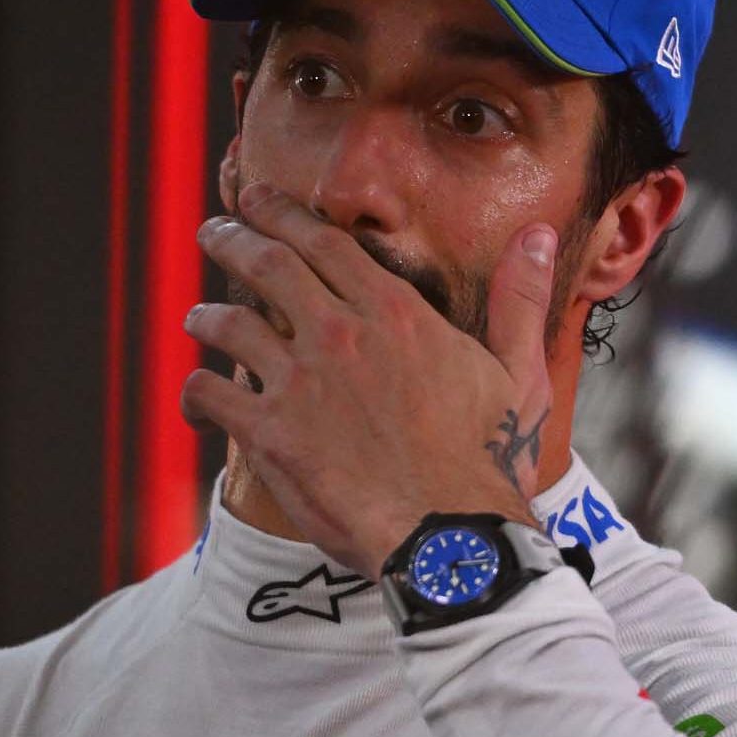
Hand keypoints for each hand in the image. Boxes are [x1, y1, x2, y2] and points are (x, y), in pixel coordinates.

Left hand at [181, 183, 557, 579]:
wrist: (449, 535)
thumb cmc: (489, 461)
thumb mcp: (519, 373)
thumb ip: (520, 300)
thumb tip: (540, 236)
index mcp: (395, 313)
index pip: (325, 244)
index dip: (284, 215)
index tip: (258, 201)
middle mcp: (339, 334)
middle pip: (269, 265)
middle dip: (233, 239)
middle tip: (213, 231)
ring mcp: (299, 381)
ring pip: (230, 325)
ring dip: (207, 317)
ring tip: (198, 318)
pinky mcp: (270, 432)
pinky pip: (211, 394)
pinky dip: (196, 392)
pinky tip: (196, 398)